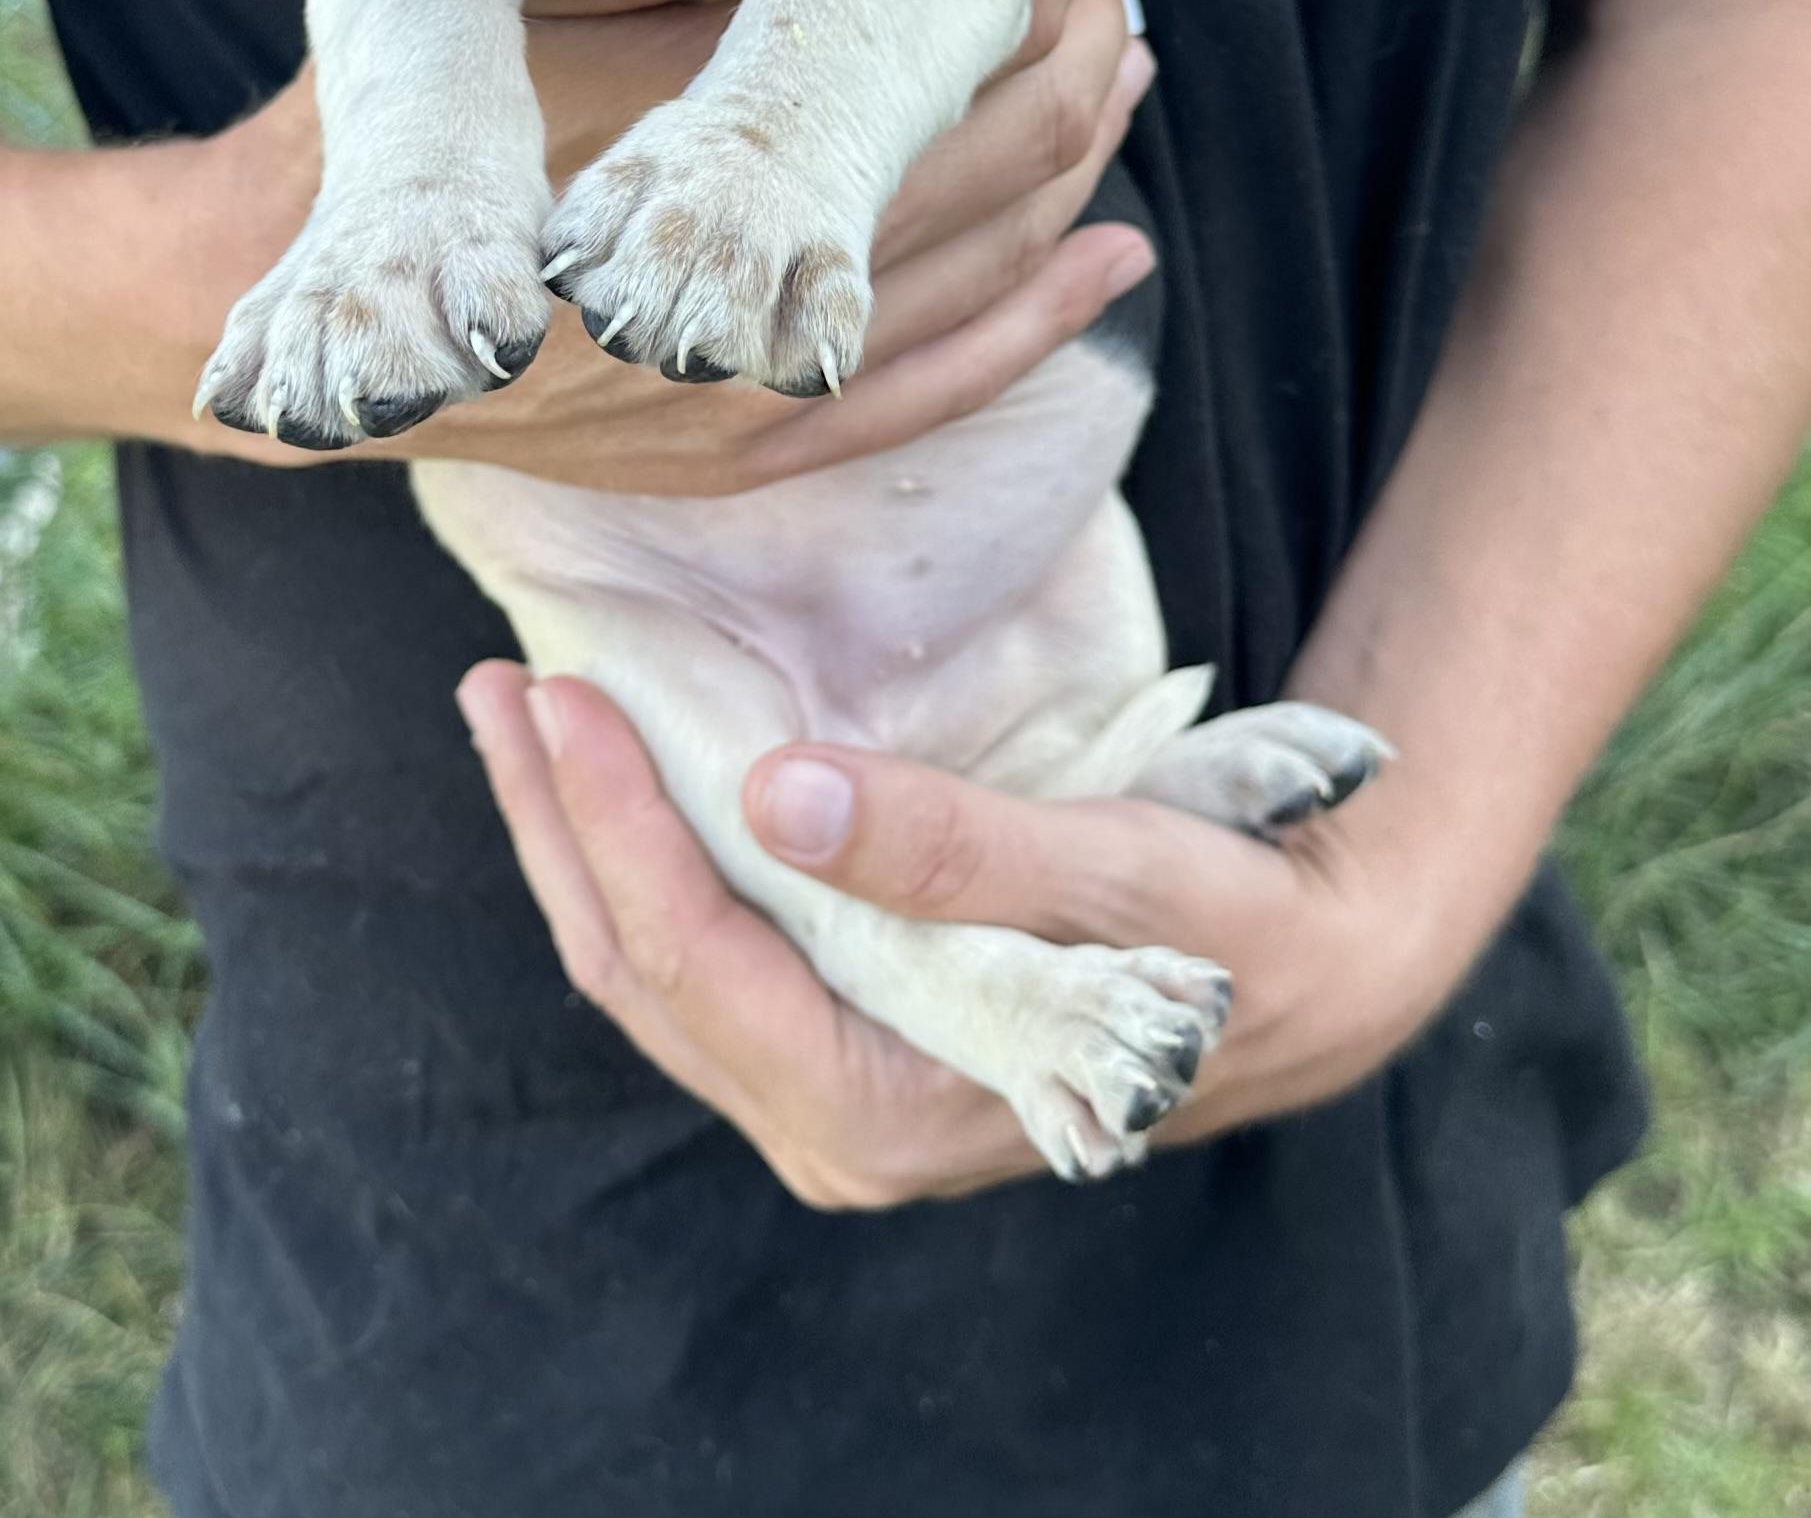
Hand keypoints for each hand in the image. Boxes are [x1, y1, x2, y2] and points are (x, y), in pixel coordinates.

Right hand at [187, 0, 1154, 489]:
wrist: (311, 326)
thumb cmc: (391, 129)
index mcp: (669, 183)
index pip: (897, 80)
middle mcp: (725, 314)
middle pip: (967, 182)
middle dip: (1058, 66)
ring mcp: (741, 402)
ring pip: (975, 284)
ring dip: (1069, 171)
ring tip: (1123, 66)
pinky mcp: (740, 451)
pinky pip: (932, 392)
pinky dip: (1036, 322)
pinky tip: (1110, 258)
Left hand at [457, 665, 1481, 1209]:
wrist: (1313, 972)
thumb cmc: (1229, 926)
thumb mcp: (1114, 872)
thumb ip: (951, 849)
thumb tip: (774, 794)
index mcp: (886, 1108)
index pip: (700, 965)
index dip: (614, 829)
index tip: (563, 695)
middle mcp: (836, 1124)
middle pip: (641, 974)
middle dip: (559, 827)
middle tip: (497, 686)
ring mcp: (831, 1087)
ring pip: (653, 971)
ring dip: (578, 840)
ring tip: (519, 716)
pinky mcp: (843, 1037)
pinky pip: (704, 957)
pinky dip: (643, 857)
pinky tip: (614, 776)